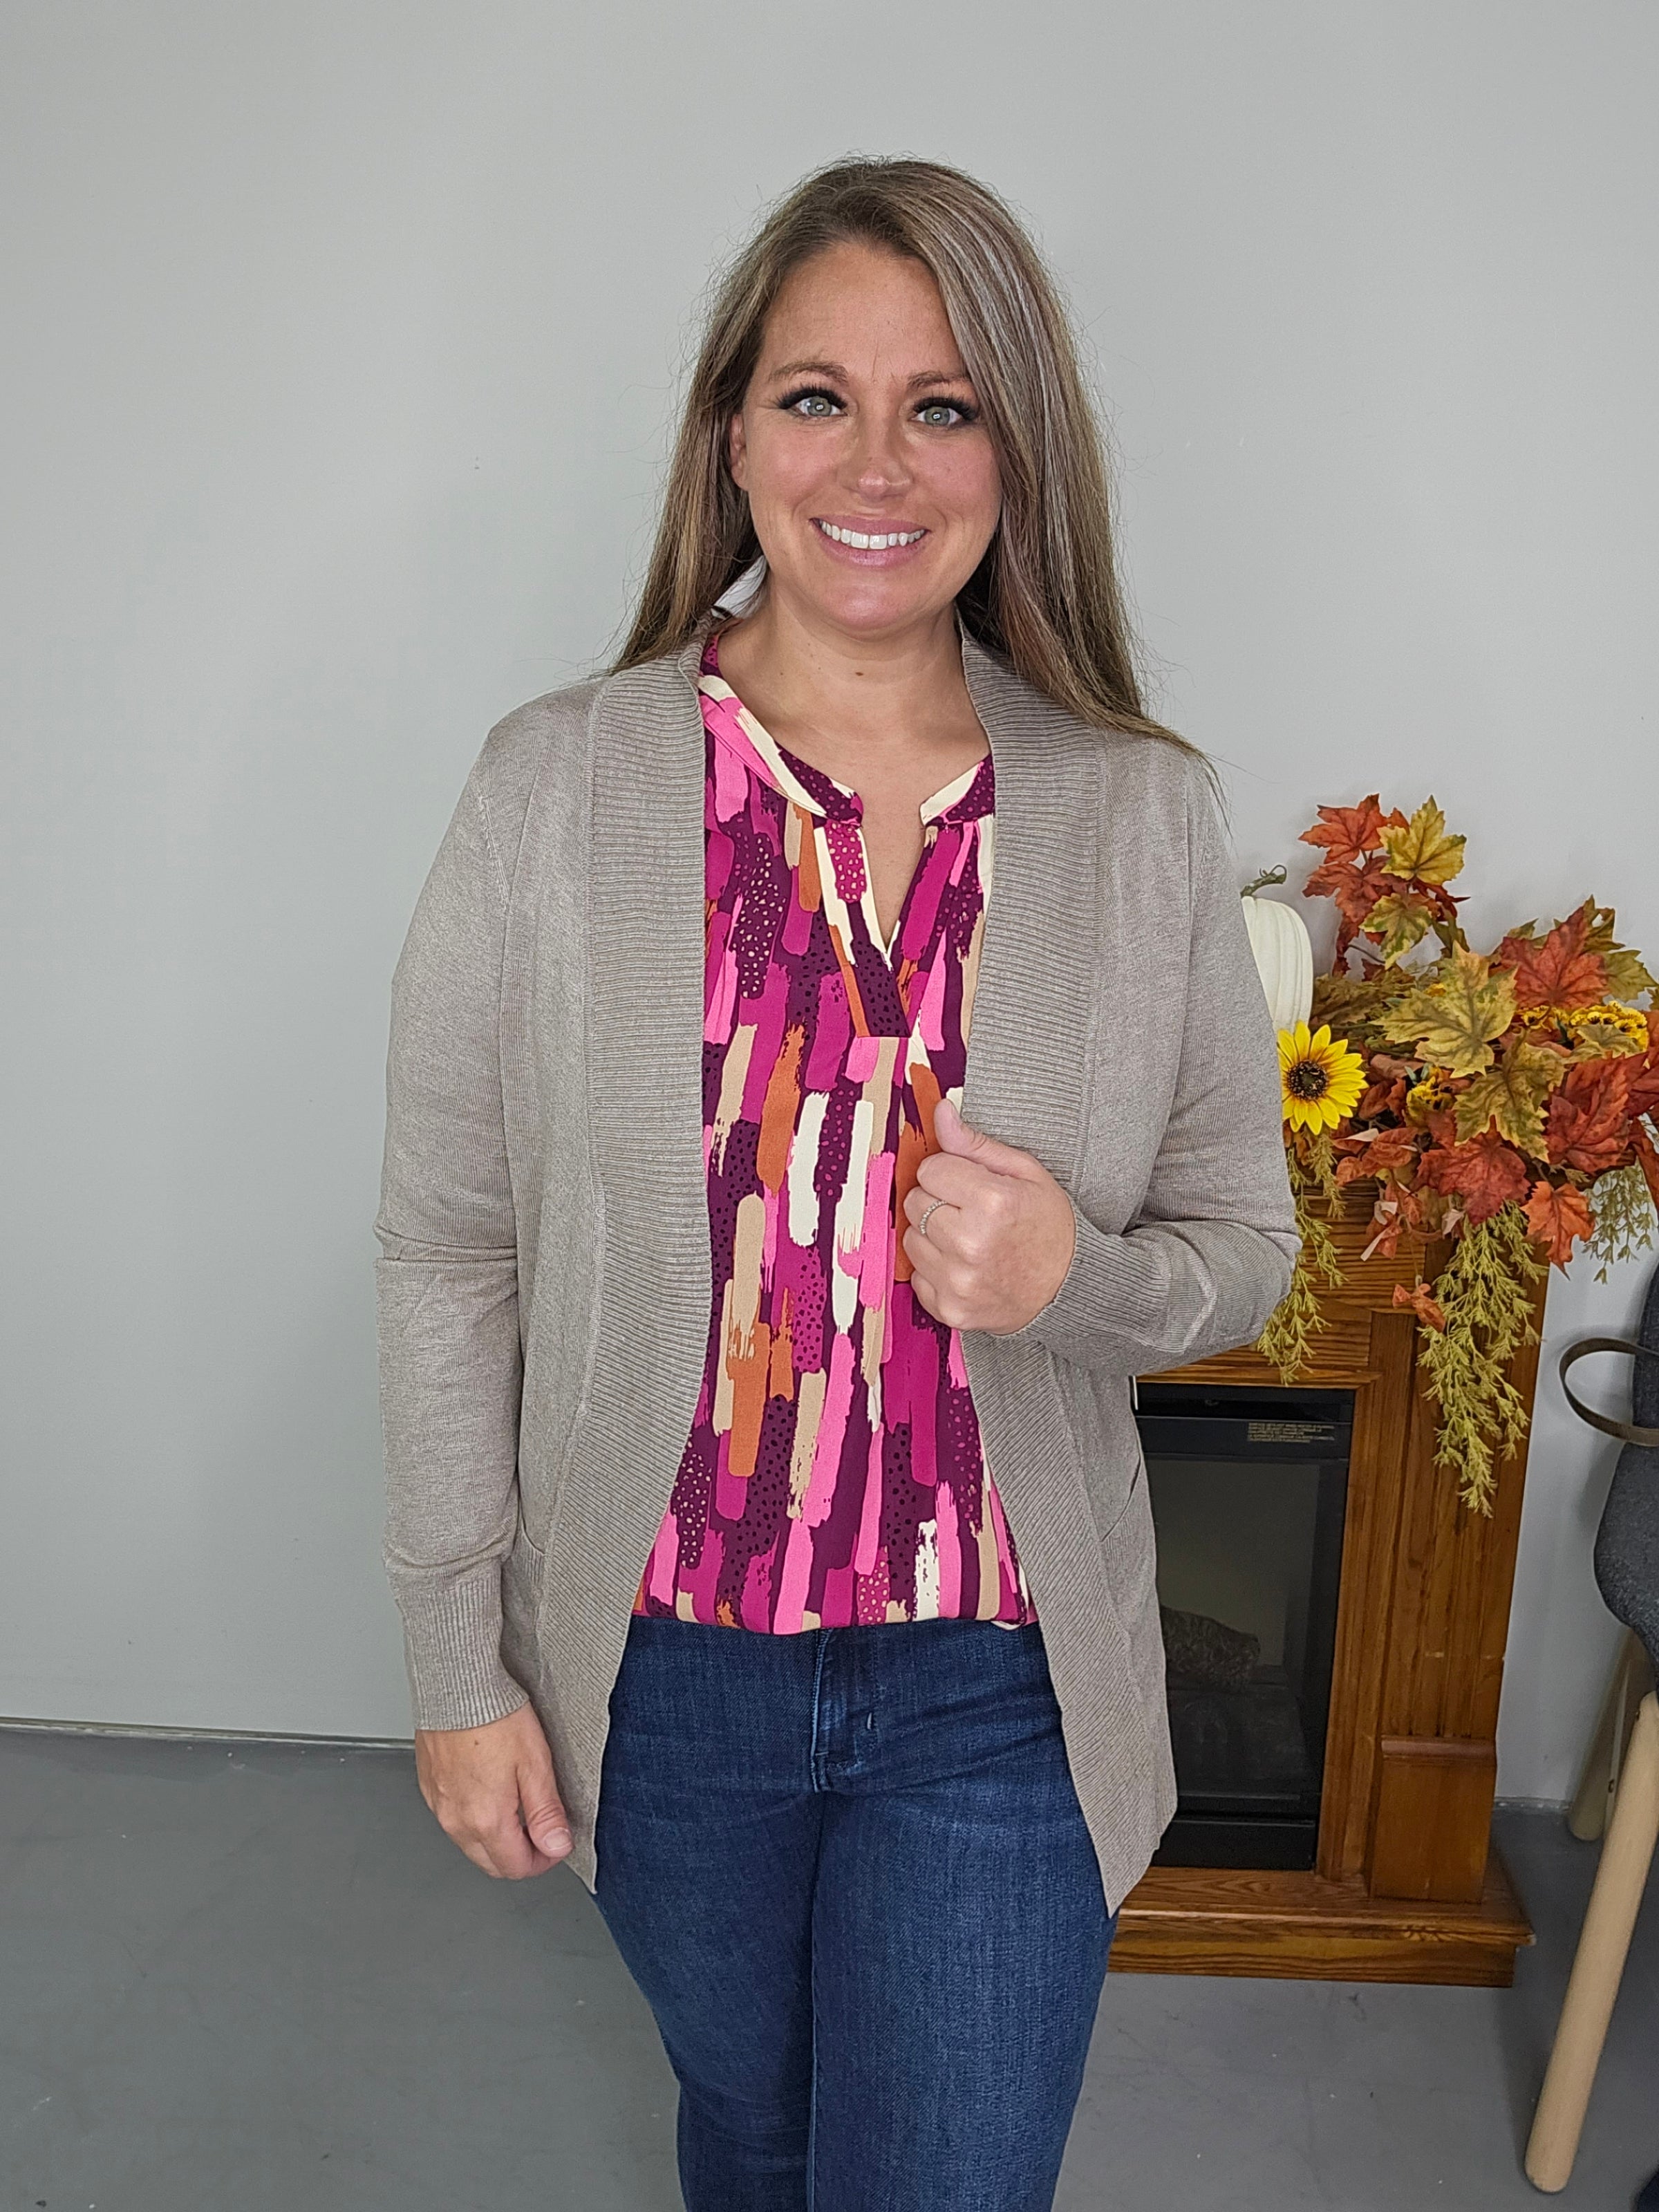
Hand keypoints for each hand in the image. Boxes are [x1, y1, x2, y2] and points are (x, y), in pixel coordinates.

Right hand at [414, 1701, 572, 1878]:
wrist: (456, 1685)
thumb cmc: (494, 1717)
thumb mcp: (535, 1764)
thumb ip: (546, 1813)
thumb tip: (557, 1847)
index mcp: (485, 1820)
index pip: (516, 1868)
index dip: (543, 1860)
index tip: (556, 1842)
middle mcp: (456, 1820)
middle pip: (491, 1863)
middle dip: (519, 1856)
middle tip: (541, 1829)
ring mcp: (438, 1805)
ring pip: (470, 1844)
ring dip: (496, 1838)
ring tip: (517, 1804)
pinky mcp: (429, 1788)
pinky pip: (453, 1819)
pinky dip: (474, 1818)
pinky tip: (489, 1790)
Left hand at [901, 1097, 1075, 1334]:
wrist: (1069, 1289)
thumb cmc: (1050, 1226)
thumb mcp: (1026, 1174)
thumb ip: (976, 1144)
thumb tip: (941, 1112)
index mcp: (992, 1202)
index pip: (930, 1170)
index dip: (948, 1173)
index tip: (969, 1185)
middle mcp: (970, 1243)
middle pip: (915, 1203)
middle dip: (937, 1202)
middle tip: (970, 1213)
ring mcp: (958, 1281)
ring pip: (911, 1240)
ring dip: (933, 1236)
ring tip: (968, 1240)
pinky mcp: (950, 1309)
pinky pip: (916, 1277)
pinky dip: (935, 1270)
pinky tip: (965, 1267)